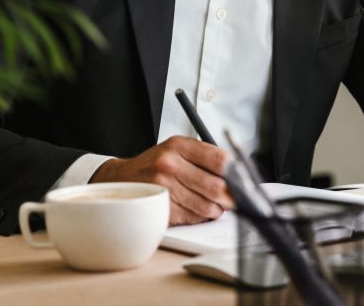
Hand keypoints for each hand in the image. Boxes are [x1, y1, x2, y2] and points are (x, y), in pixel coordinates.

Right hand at [90, 136, 233, 225]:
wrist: (121, 179)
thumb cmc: (156, 164)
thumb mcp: (177, 149)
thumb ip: (205, 157)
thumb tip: (237, 174)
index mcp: (178, 146)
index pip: (219, 159)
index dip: (236, 172)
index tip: (242, 179)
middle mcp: (169, 164)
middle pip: (216, 186)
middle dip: (231, 197)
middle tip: (233, 199)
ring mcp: (163, 188)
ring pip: (206, 206)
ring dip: (216, 209)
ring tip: (214, 204)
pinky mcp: (159, 209)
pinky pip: (192, 218)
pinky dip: (200, 217)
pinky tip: (195, 209)